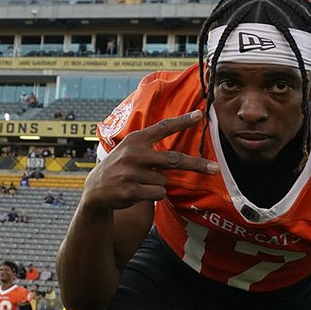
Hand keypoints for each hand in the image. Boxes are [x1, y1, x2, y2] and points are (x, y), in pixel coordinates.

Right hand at [83, 110, 218, 211]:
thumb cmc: (120, 167)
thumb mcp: (130, 150)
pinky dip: (154, 195)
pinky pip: (158, 194)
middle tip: (214, 168)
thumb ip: (151, 147)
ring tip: (141, 182)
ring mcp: (131, 172)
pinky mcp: (131, 190)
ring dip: (158, 185)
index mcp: (136, 140)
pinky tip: (138, 191)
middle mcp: (133, 154)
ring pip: (164, 181)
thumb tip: (179, 153)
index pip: (163, 127)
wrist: (96, 189)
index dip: (182, 121)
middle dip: (196, 165)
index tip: (199, 115)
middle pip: (174, 159)